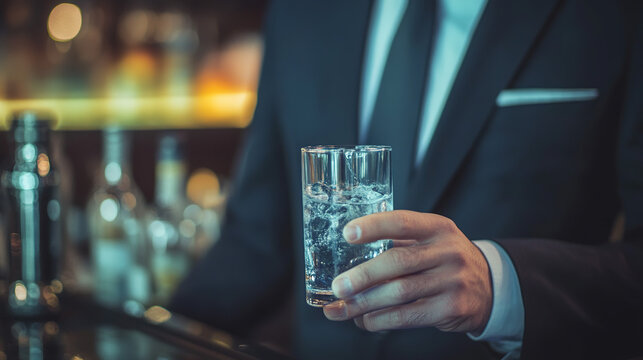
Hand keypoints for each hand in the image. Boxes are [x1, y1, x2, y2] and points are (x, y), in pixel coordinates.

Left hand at [322, 210, 491, 334]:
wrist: (488, 287)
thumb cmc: (445, 260)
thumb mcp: (431, 241)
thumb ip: (398, 243)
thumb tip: (348, 261)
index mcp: (437, 227)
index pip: (402, 222)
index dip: (374, 226)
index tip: (347, 234)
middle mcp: (447, 251)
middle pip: (398, 261)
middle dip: (362, 276)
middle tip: (338, 287)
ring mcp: (452, 280)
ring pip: (399, 293)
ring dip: (365, 303)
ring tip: (341, 309)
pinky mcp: (452, 308)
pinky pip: (408, 316)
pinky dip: (381, 320)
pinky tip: (365, 320)